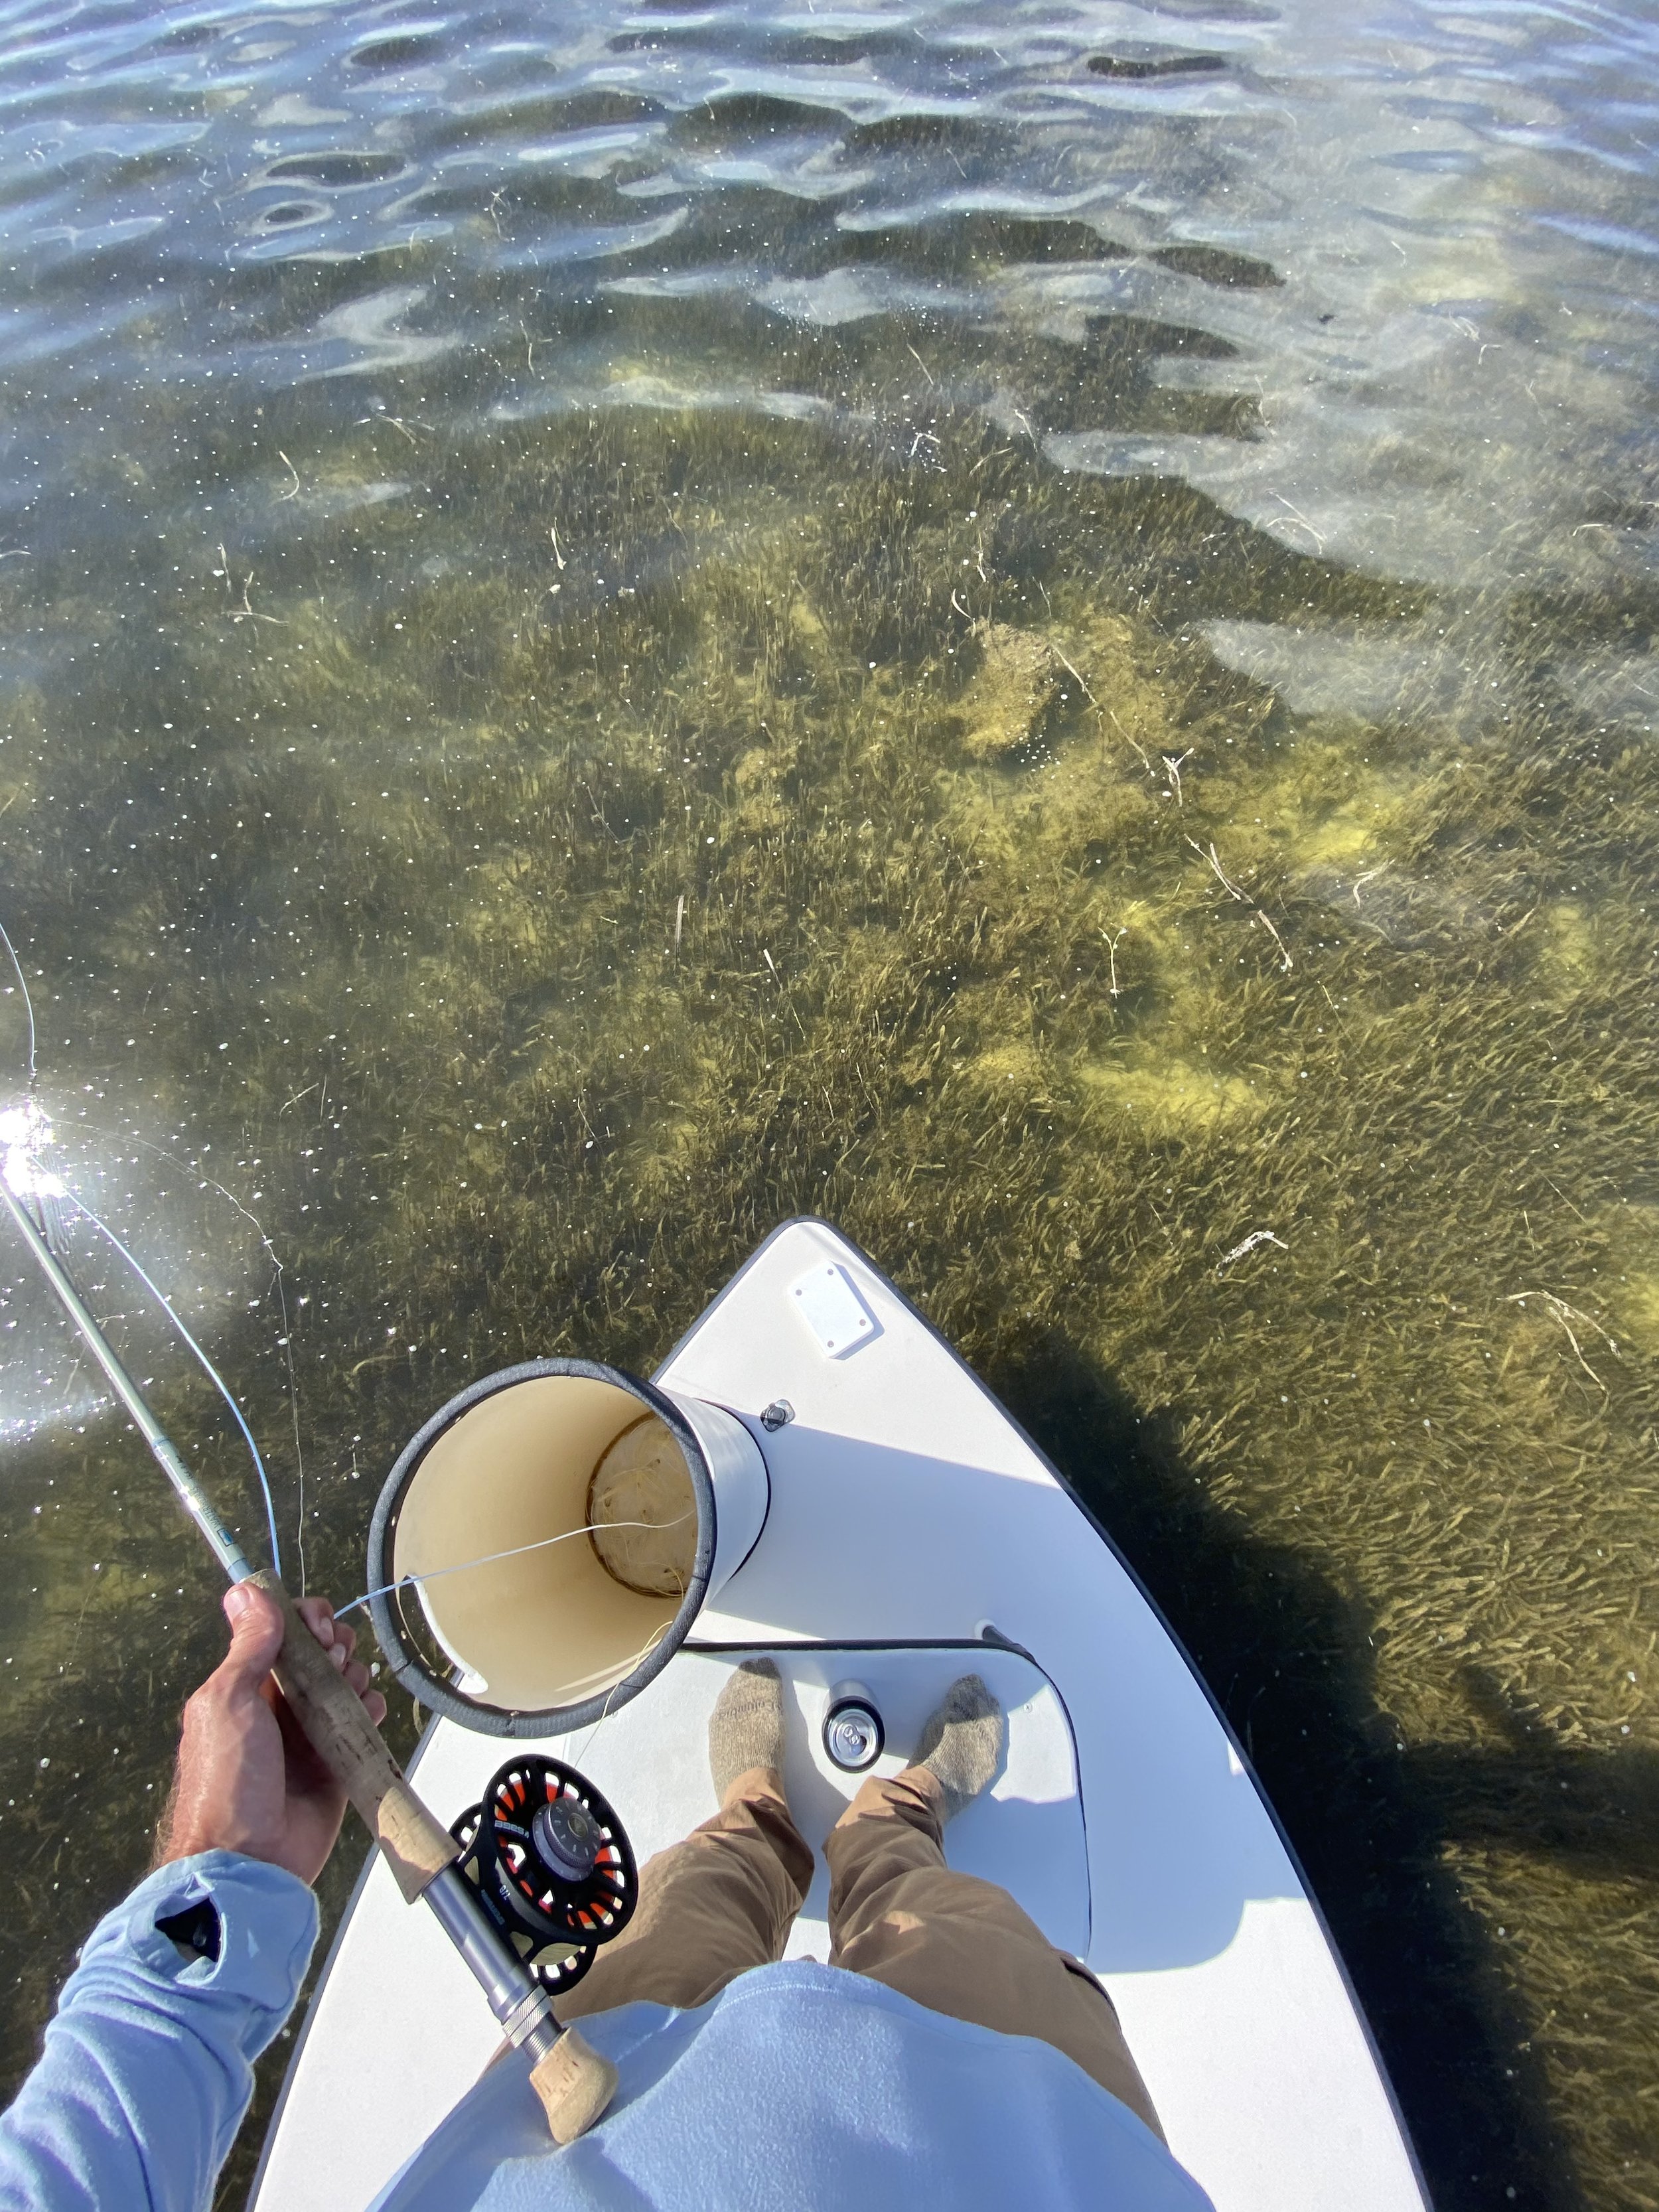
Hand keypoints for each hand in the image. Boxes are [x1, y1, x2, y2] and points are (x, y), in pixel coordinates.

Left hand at [157, 1583, 387, 1886]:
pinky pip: (363, 1723)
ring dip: (354, 1675)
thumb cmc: (226, 1782)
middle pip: (320, 1653)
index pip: (282, 1632)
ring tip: (350, 1692)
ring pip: (345, 1682)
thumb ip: (247, 1646)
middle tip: (334, 1661)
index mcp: (245, 1686)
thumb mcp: (227, 1701)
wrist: (249, 1860)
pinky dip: (371, 1710)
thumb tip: (246, 1590)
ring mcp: (308, 1734)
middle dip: (335, 1645)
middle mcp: (277, 1706)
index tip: (317, 1627)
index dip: (305, 1620)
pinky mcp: (336, 1762)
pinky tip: (367, 1713)